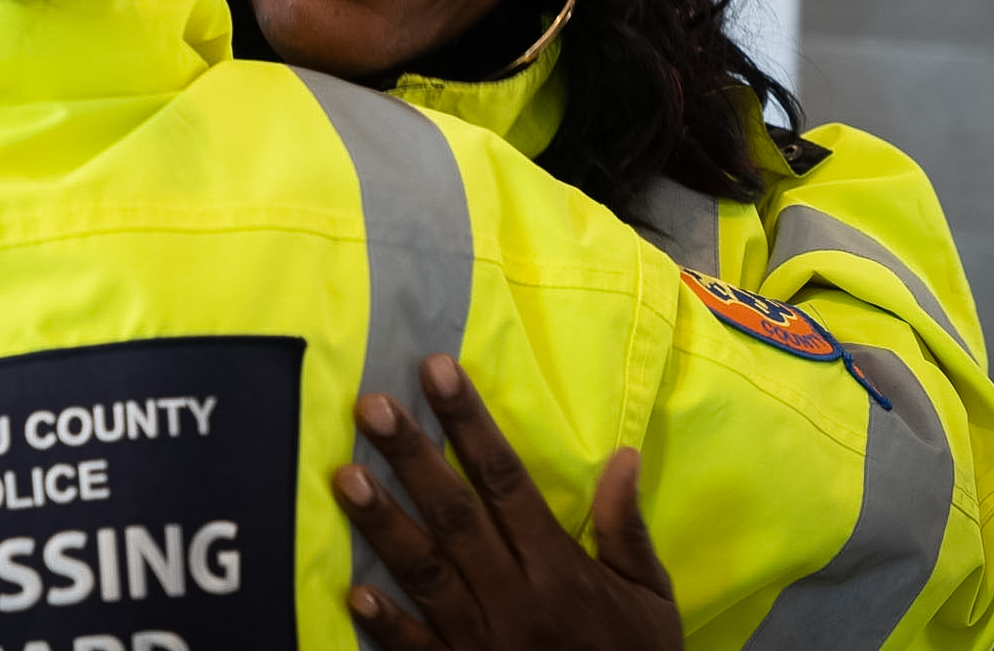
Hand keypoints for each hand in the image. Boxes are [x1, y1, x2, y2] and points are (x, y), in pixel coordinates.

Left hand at [332, 353, 681, 650]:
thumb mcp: (650, 598)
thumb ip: (627, 529)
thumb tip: (623, 456)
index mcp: (559, 568)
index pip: (506, 479)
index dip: (469, 422)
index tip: (436, 371)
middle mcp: (515, 598)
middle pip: (455, 515)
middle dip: (412, 457)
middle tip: (371, 405)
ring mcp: (482, 643)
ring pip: (426, 572)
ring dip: (383, 524)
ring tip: (344, 476)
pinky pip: (416, 650)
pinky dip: (386, 622)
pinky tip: (353, 588)